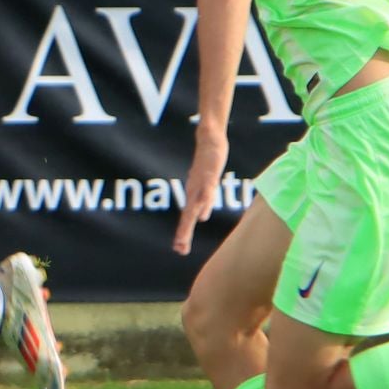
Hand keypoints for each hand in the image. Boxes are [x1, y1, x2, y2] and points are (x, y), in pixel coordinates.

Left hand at [172, 129, 228, 255]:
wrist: (209, 139)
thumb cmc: (207, 161)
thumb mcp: (206, 184)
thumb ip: (204, 200)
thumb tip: (201, 217)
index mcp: (193, 193)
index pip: (186, 217)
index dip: (182, 233)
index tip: (178, 248)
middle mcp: (195, 190)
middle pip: (189, 215)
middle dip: (184, 232)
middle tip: (179, 248)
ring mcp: (203, 182)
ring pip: (195, 205)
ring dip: (189, 222)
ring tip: (184, 237)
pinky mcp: (211, 173)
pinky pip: (208, 189)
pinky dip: (205, 202)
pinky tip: (202, 214)